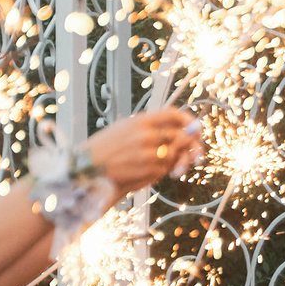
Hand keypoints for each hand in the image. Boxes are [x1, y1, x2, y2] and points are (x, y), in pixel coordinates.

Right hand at [86, 108, 202, 192]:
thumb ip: (150, 128)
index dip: (188, 120)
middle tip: (194, 152)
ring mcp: (148, 152)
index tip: (196, 128)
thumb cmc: (105, 149)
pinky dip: (162, 172)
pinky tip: (148, 171)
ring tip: (159, 163)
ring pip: (174, 155)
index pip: (173, 114)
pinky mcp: (147, 169)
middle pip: (181, 136)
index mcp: (140, 121)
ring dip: (174, 161)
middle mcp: (145, 134)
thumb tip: (181, 130)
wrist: (87, 169)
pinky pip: (165, 170)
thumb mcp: (124, 129)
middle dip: (190, 146)